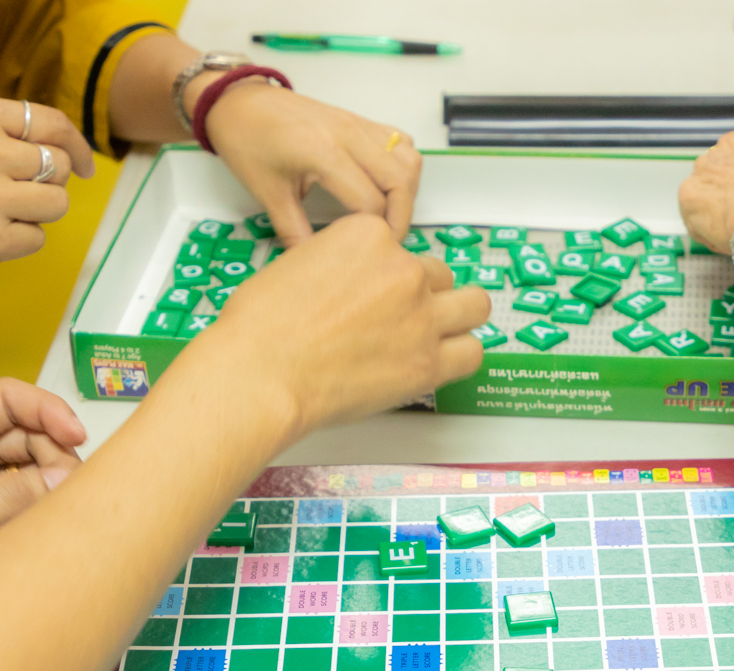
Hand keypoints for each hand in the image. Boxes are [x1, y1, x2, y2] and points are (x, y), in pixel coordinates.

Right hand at [0, 98, 96, 277]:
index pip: (51, 122)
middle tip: (22, 193)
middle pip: (60, 166)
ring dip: (38, 212)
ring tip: (2, 213)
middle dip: (51, 182)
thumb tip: (57, 152)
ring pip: (57, 204)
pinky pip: (37, 238)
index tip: (84, 162)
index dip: (76, 144)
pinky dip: (21, 240)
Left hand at [0, 379, 87, 644]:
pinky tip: (51, 519)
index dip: (45, 408)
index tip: (76, 435)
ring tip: (62, 507)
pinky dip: (46, 500)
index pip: (2, 399)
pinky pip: (27, 491)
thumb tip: (63, 475)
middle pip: (24, 428)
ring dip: (54, 476)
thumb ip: (7, 500)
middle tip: (72, 486)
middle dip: (56, 449)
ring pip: (31, 460)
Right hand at [171, 215, 489, 436]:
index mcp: (369, 235)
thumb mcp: (298, 263)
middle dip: (422, 295)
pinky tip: (441, 362)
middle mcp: (402, 269)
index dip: (389, 273)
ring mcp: (420, 315)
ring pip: (473, 306)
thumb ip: (340, 264)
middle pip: (438, 275)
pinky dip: (460, 357)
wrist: (259, 371)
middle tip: (400, 318)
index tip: (376, 293)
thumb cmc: (262, 327)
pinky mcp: (427, 361)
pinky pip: (472, 353)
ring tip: (437, 335)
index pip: (401, 246)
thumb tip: (353, 281)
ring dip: (457, 318)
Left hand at [201, 81, 422, 247]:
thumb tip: (314, 263)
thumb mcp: (268, 193)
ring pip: (408, 159)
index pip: (370, 202)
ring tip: (389, 214)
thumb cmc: (248, 142)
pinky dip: (403, 167)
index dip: (374, 232)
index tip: (366, 250)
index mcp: (323, 153)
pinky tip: (385, 185)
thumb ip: (295, 232)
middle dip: (401, 217)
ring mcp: (357, 124)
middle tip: (387, 240)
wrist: (239, 102)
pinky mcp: (359, 120)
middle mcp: (348, 134)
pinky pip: (399, 142)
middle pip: (401, 180)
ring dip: (407, 191)